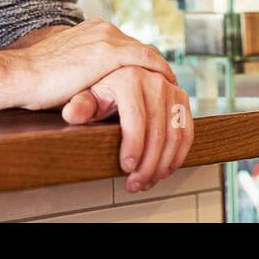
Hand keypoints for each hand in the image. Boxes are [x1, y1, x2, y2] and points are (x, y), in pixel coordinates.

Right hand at [10, 18, 176, 112]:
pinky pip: (145, 59)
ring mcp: (106, 38)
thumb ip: (84, 67)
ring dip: (160, 69)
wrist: (20, 75)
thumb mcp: (66, 66)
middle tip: (168, 85)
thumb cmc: (36, 79)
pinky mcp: (108, 53)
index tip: (150, 77)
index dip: (141, 62)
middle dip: (154, 66)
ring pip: (146, 52)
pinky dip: (159, 70)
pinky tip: (168, 84)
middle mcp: (101, 28)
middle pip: (139, 47)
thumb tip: (91, 83)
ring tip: (172, 87)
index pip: (126, 44)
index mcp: (91, 30)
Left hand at [62, 66, 192, 192]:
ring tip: (147, 180)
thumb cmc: (104, 89)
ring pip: (174, 135)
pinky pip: (187, 132)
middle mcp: (154, 80)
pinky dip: (178, 155)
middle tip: (135, 183)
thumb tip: (72, 114)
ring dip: (163, 164)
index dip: (133, 146)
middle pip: (157, 132)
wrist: (124, 75)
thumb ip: (81, 106)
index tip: (126, 167)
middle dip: (147, 164)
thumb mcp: (89, 95)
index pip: (135, 118)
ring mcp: (171, 89)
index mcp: (130, 78)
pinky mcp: (182, 99)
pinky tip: (164, 169)